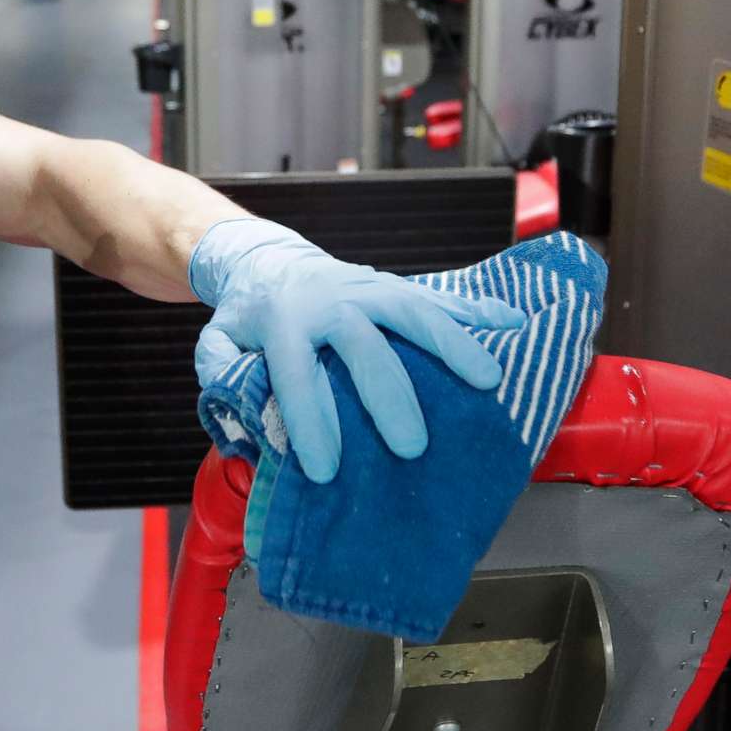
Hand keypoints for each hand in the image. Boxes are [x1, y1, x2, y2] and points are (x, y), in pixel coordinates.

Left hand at [191, 219, 525, 483]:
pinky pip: (439, 295)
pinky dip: (477, 309)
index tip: (325, 471)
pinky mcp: (394, 285)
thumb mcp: (217, 343)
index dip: (309, 423)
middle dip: (389, 398)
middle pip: (364, 346)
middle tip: (411, 446)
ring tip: (488, 381)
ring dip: (453, 345)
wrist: (267, 259)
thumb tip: (245, 426)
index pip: (296, 375)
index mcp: (283, 321)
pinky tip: (513, 323)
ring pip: (414, 312)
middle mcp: (330, 300)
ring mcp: (367, 288)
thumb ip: (223, 378)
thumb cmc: (248, 317)